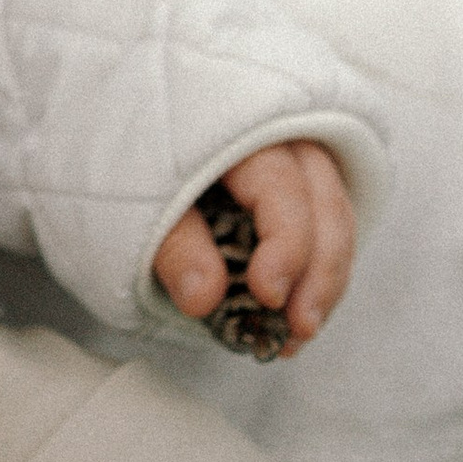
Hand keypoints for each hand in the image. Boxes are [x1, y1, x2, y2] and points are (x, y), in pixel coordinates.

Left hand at [152, 142, 354, 350]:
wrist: (126, 125)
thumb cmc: (133, 155)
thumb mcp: (137, 196)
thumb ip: (174, 244)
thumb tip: (203, 297)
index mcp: (242, 133)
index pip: (283, 190)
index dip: (286, 248)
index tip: (269, 295)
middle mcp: (284, 141)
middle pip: (325, 208)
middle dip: (318, 277)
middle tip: (296, 330)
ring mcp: (299, 164)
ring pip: (336, 224)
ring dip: (324, 285)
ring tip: (297, 335)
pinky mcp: (299, 191)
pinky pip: (326, 232)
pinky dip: (314, 277)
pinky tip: (295, 318)